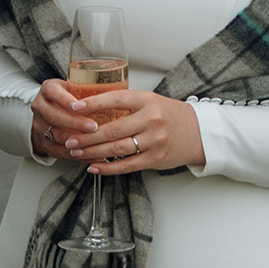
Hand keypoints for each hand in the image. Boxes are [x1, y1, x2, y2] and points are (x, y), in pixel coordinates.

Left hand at [31, 81, 205, 173]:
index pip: (115, 99)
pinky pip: (126, 165)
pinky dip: (107, 168)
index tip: (74, 107)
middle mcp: (151, 119)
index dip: (93, 103)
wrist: (198, 132)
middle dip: (87, 136)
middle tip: (70, 139)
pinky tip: (93, 167)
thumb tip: (93, 108)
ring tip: (77, 153)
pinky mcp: (155, 159)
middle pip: (112, 129)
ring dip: (93, 152)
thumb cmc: (169, 115)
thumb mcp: (151, 101)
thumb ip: (126, 104)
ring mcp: (154, 141)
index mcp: (147, 100)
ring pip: (116, 148)